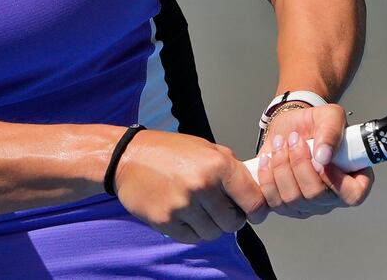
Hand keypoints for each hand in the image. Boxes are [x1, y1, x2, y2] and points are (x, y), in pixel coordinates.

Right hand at [114, 129, 268, 242]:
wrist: (129, 158)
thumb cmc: (170, 151)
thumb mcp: (207, 148)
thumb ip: (231, 168)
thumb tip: (253, 188)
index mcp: (218, 165)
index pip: (252, 200)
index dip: (258, 211)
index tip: (256, 214)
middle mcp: (202, 185)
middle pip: (233, 223)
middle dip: (232, 219)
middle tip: (223, 211)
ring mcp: (183, 205)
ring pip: (213, 233)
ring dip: (212, 227)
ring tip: (202, 212)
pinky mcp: (166, 221)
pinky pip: (192, 238)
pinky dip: (193, 231)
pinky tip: (187, 216)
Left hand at [255, 102, 372, 218]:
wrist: (289, 129)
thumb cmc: (314, 124)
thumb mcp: (329, 116)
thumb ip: (331, 132)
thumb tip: (324, 156)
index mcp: (351, 178)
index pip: (353, 194)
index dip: (338, 181)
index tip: (322, 160)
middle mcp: (331, 197)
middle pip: (315, 196)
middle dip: (299, 164)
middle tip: (294, 140)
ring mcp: (307, 205)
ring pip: (291, 199)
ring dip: (281, 167)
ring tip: (280, 145)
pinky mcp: (284, 206)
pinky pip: (271, 202)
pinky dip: (266, 178)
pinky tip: (267, 160)